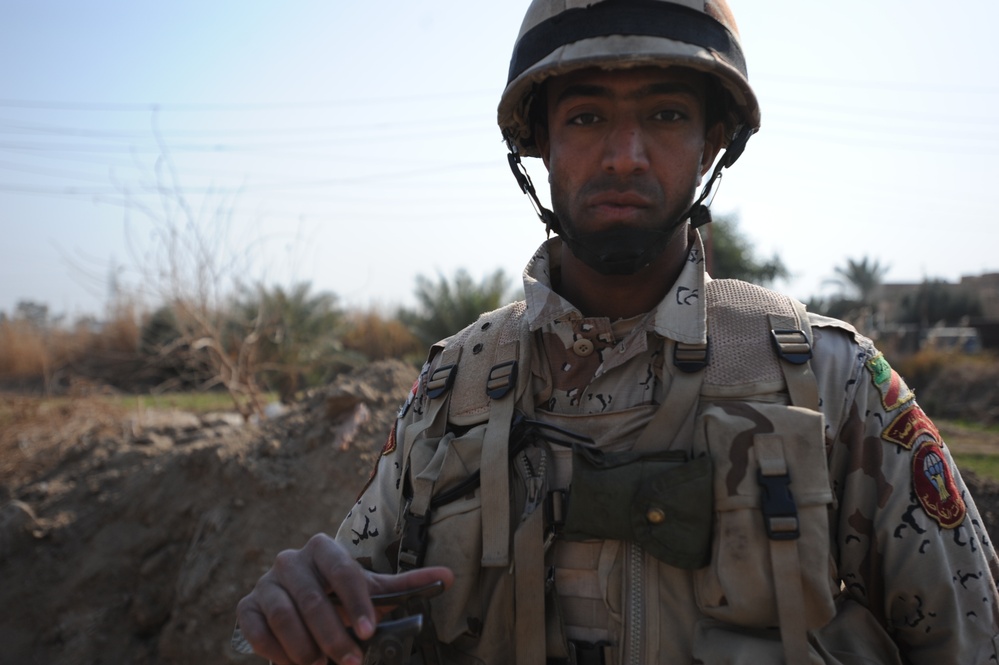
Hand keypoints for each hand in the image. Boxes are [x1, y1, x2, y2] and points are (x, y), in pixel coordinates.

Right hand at [236, 533, 453, 664]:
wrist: (300, 606)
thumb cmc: (341, 597)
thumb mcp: (373, 590)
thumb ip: (407, 585)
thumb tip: (450, 577)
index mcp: (323, 549)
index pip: (343, 572)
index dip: (356, 604)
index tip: (368, 634)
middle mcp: (291, 560)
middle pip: (312, 599)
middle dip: (333, 637)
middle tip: (351, 663)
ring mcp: (266, 582)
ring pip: (284, 615)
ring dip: (305, 649)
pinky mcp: (247, 606)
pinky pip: (256, 629)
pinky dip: (275, 651)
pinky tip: (293, 664)